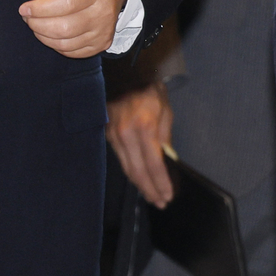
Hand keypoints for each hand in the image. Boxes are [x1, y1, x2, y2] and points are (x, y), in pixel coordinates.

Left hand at [19, 0, 128, 58]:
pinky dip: (54, 44)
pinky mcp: (101, 44)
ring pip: (64, 43)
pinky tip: (49, 31)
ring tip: (35, 22)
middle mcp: (104, 12)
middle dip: (37, 24)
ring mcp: (104, 31)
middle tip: (27, 15)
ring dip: (42, 35)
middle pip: (63, 28)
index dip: (40, 9)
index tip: (24, 7)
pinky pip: (70, 51)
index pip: (66, 4)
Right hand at [107, 83, 174, 207]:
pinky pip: (120, 159)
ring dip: (140, 185)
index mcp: (144, 127)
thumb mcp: (165, 109)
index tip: (168, 195)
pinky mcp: (106, 135)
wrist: (121, 73)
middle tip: (161, 202)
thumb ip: (165, 136)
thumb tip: (167, 160)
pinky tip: (139, 179)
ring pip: (127, 169)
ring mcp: (113, 135)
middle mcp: (126, 134)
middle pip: (138, 172)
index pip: (154, 164)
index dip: (161, 183)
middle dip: (150, 190)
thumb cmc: (147, 88)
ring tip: (152, 195)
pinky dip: (131, 172)